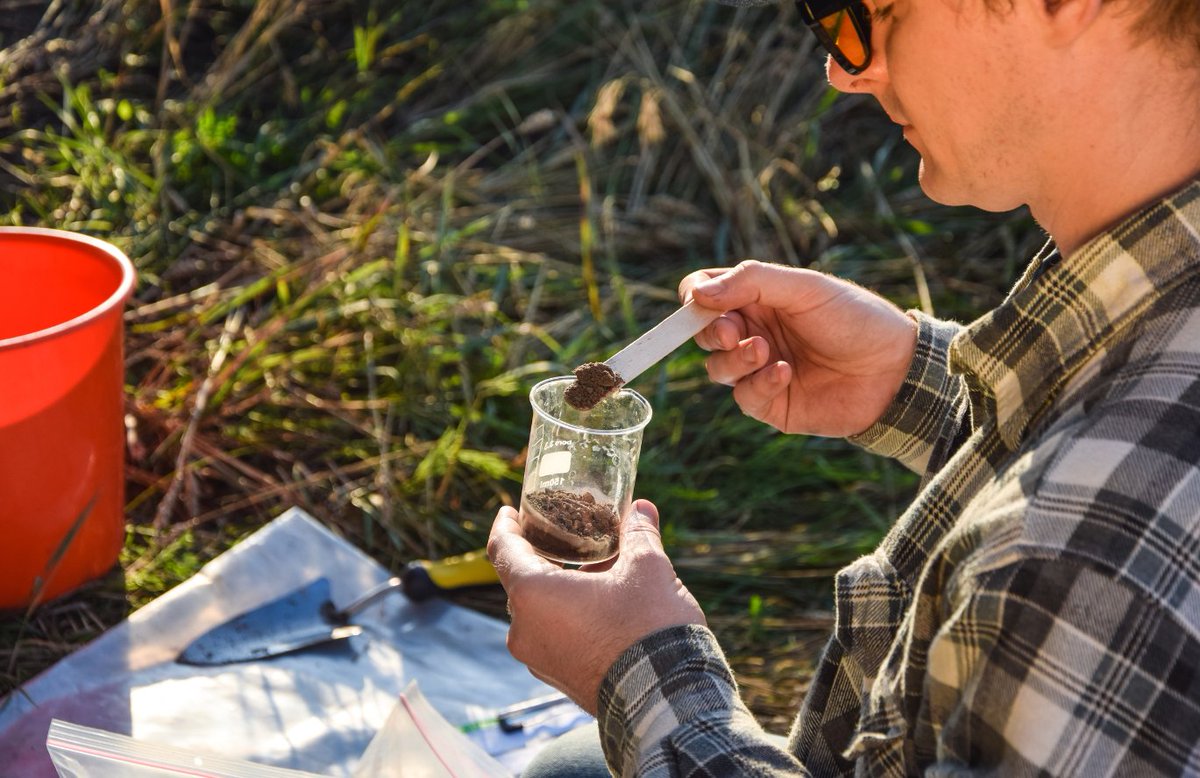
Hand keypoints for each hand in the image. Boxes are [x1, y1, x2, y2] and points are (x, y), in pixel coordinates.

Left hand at [487, 499, 704, 714]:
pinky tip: (598, 608)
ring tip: (592, 572)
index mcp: (532, 594)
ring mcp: (537, 659)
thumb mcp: (648, 569)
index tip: (510, 512)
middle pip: (521, 580)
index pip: (502, 549)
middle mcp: (523, 629)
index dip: (506, 525)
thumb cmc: (649, 628)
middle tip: (564, 537)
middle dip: (543, 556)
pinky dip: (566, 617)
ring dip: (558, 589)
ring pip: (538, 611)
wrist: (665, 698)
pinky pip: (550, 636)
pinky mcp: (557, 678)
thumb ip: (639, 533)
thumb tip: (641, 509)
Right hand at [680, 260, 917, 436]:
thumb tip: (697, 295)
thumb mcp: (804, 288)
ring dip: (735, 359)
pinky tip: (785, 374)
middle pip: (704, 333)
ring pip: (717, 368)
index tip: (702, 302)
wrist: (895, 368)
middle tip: (734, 331)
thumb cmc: (854, 318)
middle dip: (712, 332)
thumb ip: (750, 282)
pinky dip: (759, 383)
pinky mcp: (772, 404)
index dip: (695, 298)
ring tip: (765, 351)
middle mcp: (754, 332)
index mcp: (759, 299)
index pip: (705, 295)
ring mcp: (760, 369)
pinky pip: (744, 397)